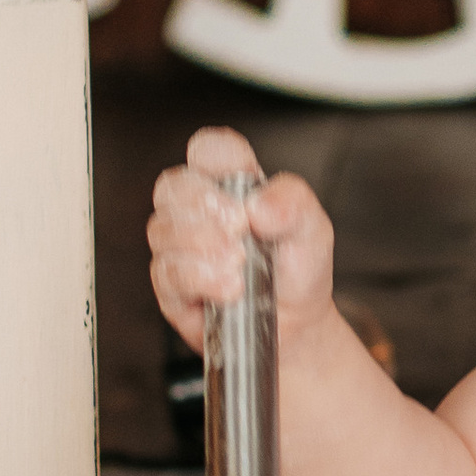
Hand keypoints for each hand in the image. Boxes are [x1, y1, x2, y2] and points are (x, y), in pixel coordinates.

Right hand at [147, 127, 335, 348]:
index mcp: (232, 184)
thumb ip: (292, 202)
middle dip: (204, 203)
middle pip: (172, 185)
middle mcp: (199, 211)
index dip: (218, 156)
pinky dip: (200, 277)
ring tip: (240, 265)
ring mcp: (179, 247)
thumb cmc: (298, 270)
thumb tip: (258, 205)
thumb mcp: (312, 228)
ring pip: (163, 229)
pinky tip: (230, 288)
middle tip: (240, 226)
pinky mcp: (172, 286)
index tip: (242, 176)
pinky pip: (168, 272)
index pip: (208, 150)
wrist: (297, 326)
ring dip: (203, 245)